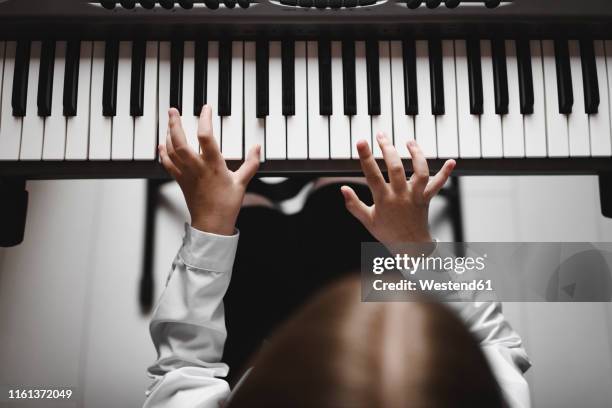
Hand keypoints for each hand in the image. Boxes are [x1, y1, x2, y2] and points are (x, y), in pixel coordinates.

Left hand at [158, 106, 260, 235]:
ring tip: (170, 122)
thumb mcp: (242, 182)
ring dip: (168, 134)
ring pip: (172, 151)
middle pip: (180, 141)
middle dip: (175, 123)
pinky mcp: (180, 180)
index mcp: (213, 166)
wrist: (212, 224)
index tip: (206, 108)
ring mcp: (186, 174)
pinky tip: (162, 144)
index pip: (206, 137)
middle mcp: (197, 168)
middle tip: (173, 110)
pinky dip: (163, 152)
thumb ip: (251, 163)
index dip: (205, 120)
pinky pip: (168, 164)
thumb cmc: (227, 205)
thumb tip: (257, 147)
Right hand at [341, 133, 455, 245]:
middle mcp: (400, 196)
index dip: (366, 157)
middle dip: (388, 148)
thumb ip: (354, 204)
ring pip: (420, 172)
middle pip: (396, 168)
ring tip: (409, 142)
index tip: (361, 142)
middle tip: (381, 135)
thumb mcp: (367, 220)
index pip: (372, 175)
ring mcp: (415, 196)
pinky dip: (446, 173)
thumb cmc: (387, 233)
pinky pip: (438, 185)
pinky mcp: (427, 198)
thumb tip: (343, 189)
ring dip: (417, 154)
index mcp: (383, 200)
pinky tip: (452, 161)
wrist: (411, 248)